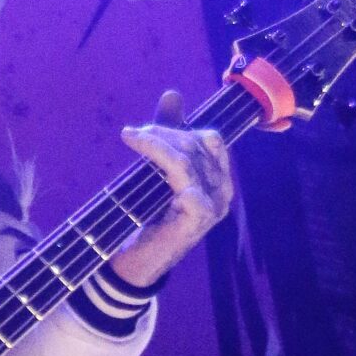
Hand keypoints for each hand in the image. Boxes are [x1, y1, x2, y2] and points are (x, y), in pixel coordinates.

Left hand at [109, 88, 233, 288]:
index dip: (181, 128)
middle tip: (134, 135)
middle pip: (199, 144)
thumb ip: (168, 134)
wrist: (135, 261)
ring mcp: (213, 206)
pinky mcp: (198, 217)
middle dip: (164, 133)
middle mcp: (222, 192)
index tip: (148, 129)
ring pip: (188, 157)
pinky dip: (159, 157)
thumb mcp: (159, 170)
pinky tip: (140, 154)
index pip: (210, 140)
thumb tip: (173, 94)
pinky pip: (183, 177)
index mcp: (218, 180)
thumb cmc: (148, 217)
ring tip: (133, 138)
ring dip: (157, 142)